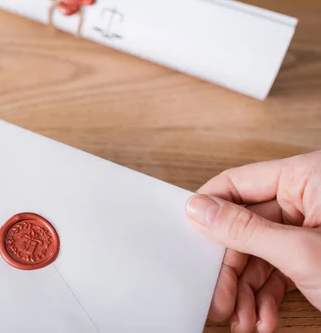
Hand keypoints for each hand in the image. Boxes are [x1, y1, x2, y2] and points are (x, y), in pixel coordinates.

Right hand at [185, 150, 320, 332]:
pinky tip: (263, 319)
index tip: (188, 236)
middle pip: (245, 227)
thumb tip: (199, 209)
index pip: (238, 183)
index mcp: (308, 177)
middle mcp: (307, 197)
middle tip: (218, 299)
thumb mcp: (304, 254)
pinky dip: (268, 297)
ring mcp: (311, 227)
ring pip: (259, 253)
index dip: (209, 209)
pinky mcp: (315, 253)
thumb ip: (245, 230)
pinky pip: (278, 268)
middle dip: (232, 271)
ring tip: (243, 321)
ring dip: (248, 292)